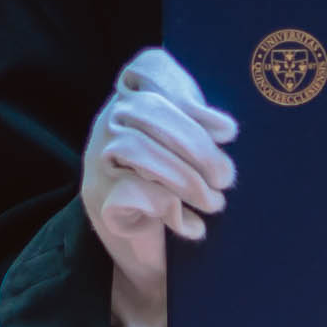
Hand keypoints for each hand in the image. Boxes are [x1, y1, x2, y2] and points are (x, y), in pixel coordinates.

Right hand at [80, 49, 238, 326]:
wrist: (149, 256)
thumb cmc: (178, 191)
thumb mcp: (189, 150)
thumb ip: (200, 127)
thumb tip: (225, 129)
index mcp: (131, 98)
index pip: (146, 69)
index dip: (187, 93)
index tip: (228, 130)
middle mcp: (108, 121)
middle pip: (148, 110)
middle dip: (197, 144)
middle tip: (227, 177)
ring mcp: (98, 160)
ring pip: (137, 148)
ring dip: (186, 179)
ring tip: (214, 202)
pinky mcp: (100, 200)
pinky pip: (132, 191)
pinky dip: (169, 208)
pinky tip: (191, 225)